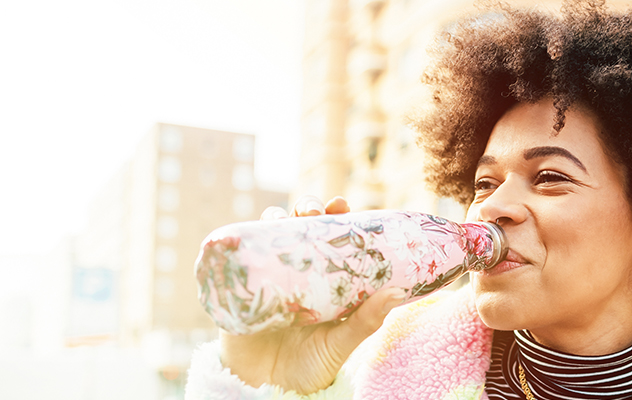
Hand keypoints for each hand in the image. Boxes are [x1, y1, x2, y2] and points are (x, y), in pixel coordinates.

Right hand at [219, 195, 404, 393]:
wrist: (268, 394)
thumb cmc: (310, 367)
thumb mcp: (341, 342)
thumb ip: (366, 320)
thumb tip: (397, 292)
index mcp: (325, 280)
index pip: (331, 239)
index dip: (335, 217)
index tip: (341, 204)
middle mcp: (296, 273)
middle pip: (299, 229)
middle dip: (305, 210)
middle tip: (312, 210)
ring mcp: (267, 278)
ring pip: (267, 236)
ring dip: (273, 219)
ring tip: (283, 218)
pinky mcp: (238, 292)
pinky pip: (234, 262)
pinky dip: (237, 244)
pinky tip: (243, 233)